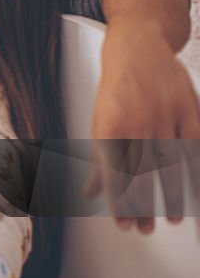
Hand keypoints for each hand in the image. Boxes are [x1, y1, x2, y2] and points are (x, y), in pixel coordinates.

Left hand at [87, 30, 199, 234]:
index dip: (120, 204)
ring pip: (172, 165)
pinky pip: (196, 146)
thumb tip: (89, 194)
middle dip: (145, 206)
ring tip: (173, 219)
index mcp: (109, 127)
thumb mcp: (99, 122)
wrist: (137, 47)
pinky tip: (197, 191)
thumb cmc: (116, 89)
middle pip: (143, 175)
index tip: (125, 226)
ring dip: (173, 196)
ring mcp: (164, 115)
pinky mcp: (188, 108)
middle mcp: (136, 122)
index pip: (114, 175)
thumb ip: (98, 160)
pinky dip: (197, 171)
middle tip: (147, 230)